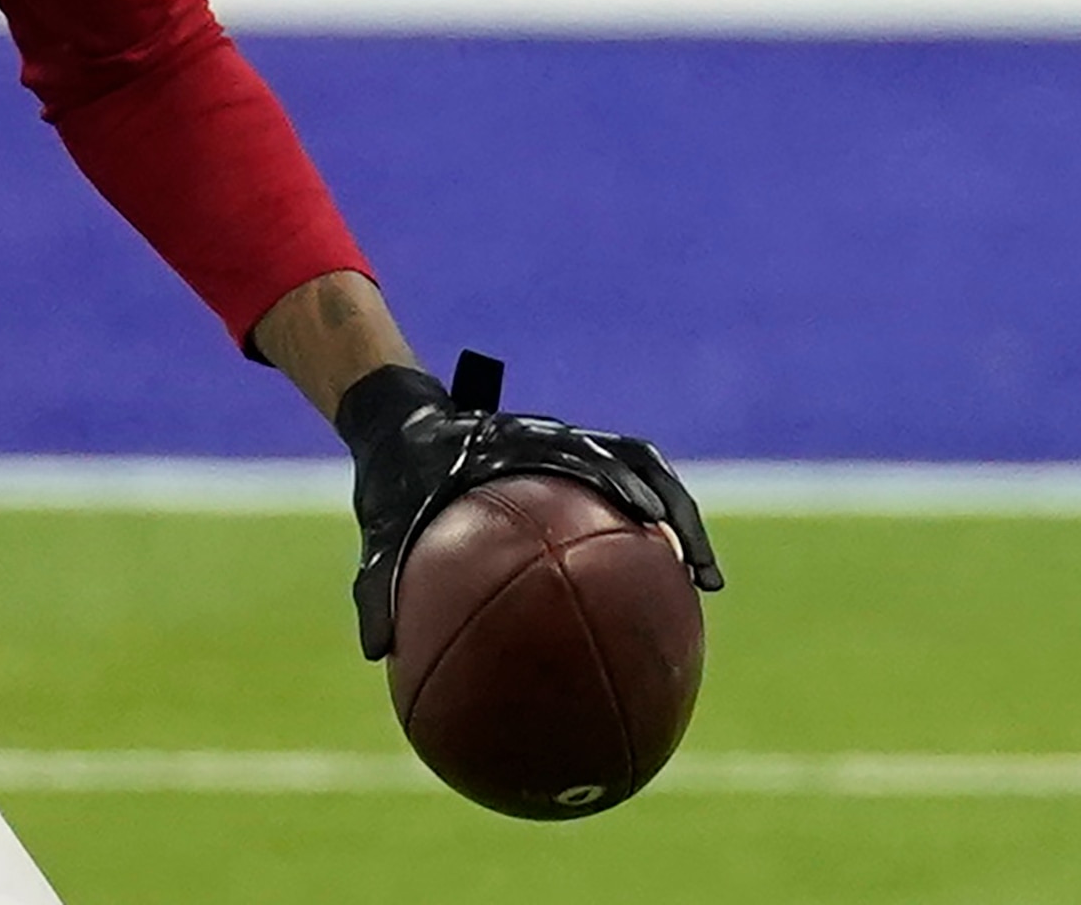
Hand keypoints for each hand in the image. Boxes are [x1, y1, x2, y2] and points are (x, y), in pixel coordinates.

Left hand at [336, 349, 721, 661]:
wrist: (400, 427)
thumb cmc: (392, 478)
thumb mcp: (378, 528)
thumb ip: (376, 584)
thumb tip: (377, 653)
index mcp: (513, 445)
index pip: (580, 453)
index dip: (618, 483)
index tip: (647, 523)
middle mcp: (554, 440)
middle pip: (637, 461)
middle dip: (675, 510)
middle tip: (699, 571)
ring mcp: (571, 449)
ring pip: (647, 475)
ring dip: (680, 519)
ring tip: (704, 583)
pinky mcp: (576, 466)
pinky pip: (627, 494)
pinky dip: (651, 534)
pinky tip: (662, 589)